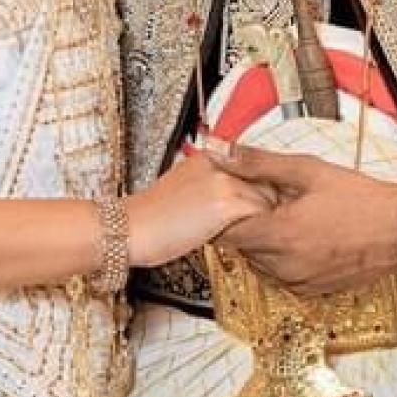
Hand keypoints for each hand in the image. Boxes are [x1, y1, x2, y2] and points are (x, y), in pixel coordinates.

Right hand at [126, 150, 274, 268]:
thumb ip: (212, 186)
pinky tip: (245, 239)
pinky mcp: (228, 203)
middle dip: (265, 204)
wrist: (130, 229)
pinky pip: (260, 216)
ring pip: (267, 199)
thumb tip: (235, 198)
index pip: (253, 169)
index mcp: (209, 156)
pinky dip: (259, 229)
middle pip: (265, 181)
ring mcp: (225, 181)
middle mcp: (220, 163)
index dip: (259, 191)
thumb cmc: (151, 218)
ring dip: (263, 219)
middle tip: (262, 223)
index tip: (263, 206)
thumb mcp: (184, 188)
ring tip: (252, 234)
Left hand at [207, 145, 396, 296]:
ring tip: (290, 220)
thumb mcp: (308, 171)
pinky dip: (283, 260)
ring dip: (265, 244)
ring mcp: (297, 281)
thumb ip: (261, 164)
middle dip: (249, 226)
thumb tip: (224, 153)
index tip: (233, 202)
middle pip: (242, 248)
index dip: (225, 215)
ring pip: (260, 263)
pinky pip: (281, 276)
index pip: (225, 233)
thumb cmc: (360, 200)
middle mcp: (284, 265)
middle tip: (269, 205)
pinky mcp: (311, 291)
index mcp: (279, 234)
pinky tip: (303, 239)